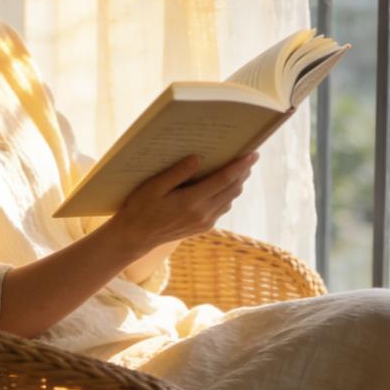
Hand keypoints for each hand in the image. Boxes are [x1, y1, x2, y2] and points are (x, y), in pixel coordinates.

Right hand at [107, 151, 258, 253]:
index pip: (223, 180)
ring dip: (237, 184)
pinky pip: (222, 208)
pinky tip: (223, 185)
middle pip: (232, 190)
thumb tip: (198, 158)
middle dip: (243, 173)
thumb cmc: (141, 207)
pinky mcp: (203, 227)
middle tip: (248, 157)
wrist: (137, 236)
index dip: (239, 166)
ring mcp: (205, 222)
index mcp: (191, 202)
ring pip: (230, 200)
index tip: (252, 154)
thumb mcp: (153, 186)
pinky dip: (227, 194)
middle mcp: (203, 214)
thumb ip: (177, 173)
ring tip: (239, 169)